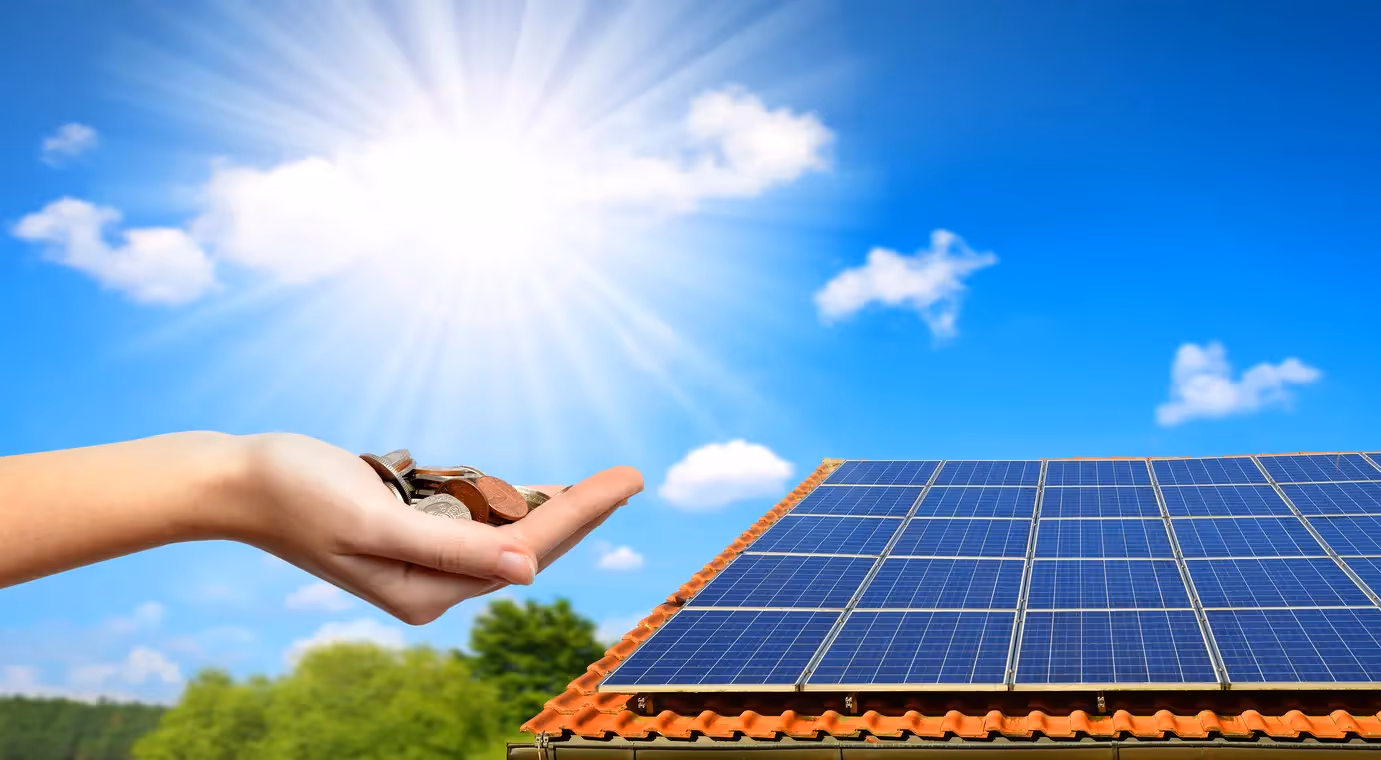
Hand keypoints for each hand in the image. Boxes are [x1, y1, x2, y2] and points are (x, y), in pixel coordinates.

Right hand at [229, 433, 642, 624]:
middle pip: (527, 546)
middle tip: (632, 477)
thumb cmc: (298, 495)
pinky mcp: (414, 533)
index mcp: (427, 592)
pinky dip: (511, 499)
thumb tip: (528, 567)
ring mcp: (424, 559)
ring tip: (606, 486)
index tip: (627, 480)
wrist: (240, 481)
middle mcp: (433, 583)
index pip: (525, 550)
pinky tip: (540, 489)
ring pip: (508, 532)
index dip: (582, 512)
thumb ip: (451, 546)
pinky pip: (478, 518)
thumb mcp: (376, 521)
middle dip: (582, 512)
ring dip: (552, 507)